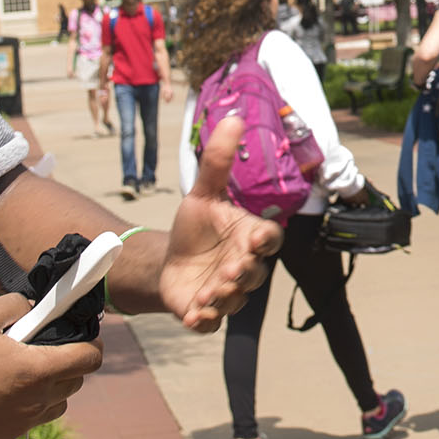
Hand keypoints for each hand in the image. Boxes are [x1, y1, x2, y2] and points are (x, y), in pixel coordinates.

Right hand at [0, 296, 103, 438]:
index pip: (89, 359)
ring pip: (55, 404)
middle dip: (69, 362)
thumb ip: (14, 305)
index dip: (92, 343)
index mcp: (36, 371)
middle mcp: (35, 402)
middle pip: (75, 382)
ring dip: (50, 387)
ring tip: (21, 371)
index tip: (83, 333)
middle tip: (44, 347)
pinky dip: (26, 405)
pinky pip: (29, 420)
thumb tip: (33, 307)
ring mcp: (21, 424)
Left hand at [157, 114, 280, 332]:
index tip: (251, 239)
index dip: (263, 241)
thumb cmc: (195, 227)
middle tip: (230, 270)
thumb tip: (233, 117)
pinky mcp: (206, 312)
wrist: (169, 259)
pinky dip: (204, 321)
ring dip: (225, 297)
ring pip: (235, 300)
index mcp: (249, 237)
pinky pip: (212, 322)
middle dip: (244, 273)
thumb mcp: (202, 192)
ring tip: (208, 293)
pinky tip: (192, 316)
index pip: (269, 240)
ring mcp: (227, 292)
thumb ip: (218, 161)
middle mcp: (245, 267)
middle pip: (255, 273)